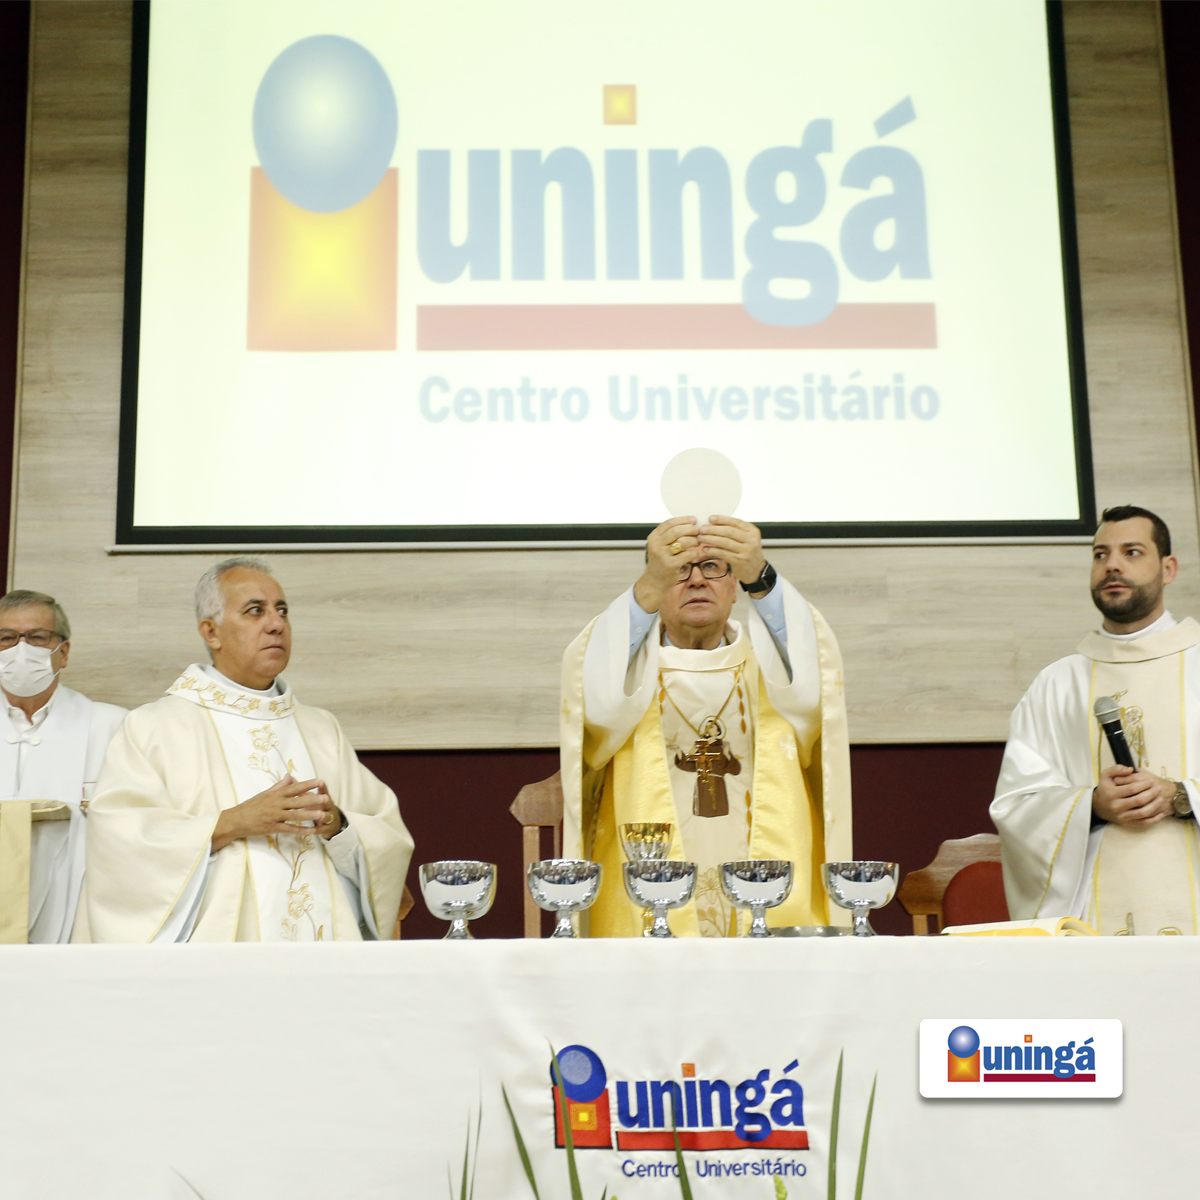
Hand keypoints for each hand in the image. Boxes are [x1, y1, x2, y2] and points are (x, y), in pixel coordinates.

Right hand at [211, 775, 343, 850]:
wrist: (236, 820)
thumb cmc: (251, 806)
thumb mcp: (265, 793)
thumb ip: (279, 786)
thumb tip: (290, 776)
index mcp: (275, 794)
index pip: (294, 788)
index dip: (307, 784)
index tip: (320, 781)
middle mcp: (276, 804)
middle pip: (297, 801)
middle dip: (312, 800)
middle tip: (326, 798)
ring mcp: (274, 817)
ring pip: (295, 816)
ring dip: (309, 815)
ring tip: (322, 814)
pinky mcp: (272, 828)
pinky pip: (288, 829)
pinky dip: (300, 831)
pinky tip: (311, 831)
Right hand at [633, 517, 702, 612]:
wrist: (654, 581)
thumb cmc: (661, 562)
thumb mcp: (660, 546)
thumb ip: (670, 535)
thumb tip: (689, 523)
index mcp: (653, 537)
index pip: (669, 523)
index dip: (683, 520)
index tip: (693, 519)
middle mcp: (656, 545)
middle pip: (677, 531)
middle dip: (690, 529)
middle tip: (698, 531)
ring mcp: (662, 555)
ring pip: (683, 541)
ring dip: (694, 540)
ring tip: (697, 542)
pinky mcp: (670, 565)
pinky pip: (687, 554)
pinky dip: (694, 553)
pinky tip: (696, 554)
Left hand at [696, 516, 767, 587]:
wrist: (756, 570)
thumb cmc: (747, 552)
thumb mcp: (746, 538)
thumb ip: (735, 531)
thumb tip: (714, 523)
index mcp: (752, 531)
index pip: (736, 522)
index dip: (722, 520)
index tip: (711, 518)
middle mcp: (751, 540)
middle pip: (729, 532)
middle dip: (713, 529)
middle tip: (702, 529)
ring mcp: (746, 551)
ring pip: (725, 542)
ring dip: (710, 539)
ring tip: (701, 538)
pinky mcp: (740, 561)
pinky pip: (723, 553)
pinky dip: (713, 551)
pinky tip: (706, 549)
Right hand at [1091, 765, 1174, 827]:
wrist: (1098, 806)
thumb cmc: (1105, 789)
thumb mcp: (1105, 776)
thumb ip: (1116, 769)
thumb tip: (1131, 769)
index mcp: (1111, 794)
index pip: (1132, 789)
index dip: (1144, 784)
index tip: (1151, 781)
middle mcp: (1116, 806)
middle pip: (1139, 800)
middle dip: (1151, 793)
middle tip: (1158, 788)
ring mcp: (1122, 816)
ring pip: (1143, 813)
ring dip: (1155, 805)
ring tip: (1161, 798)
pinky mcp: (1127, 823)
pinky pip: (1143, 823)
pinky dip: (1154, 820)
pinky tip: (1161, 814)